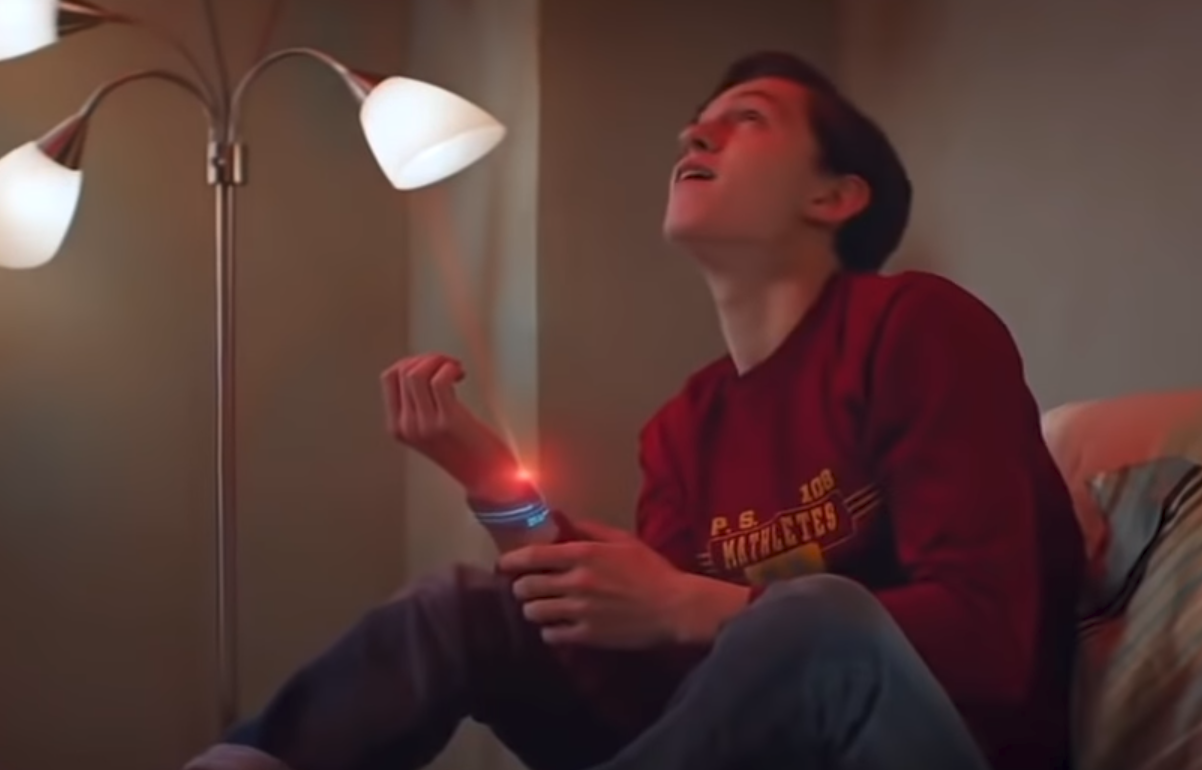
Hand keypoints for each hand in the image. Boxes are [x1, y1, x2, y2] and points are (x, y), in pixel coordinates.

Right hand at [380, 353, 521, 499]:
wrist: (489, 480)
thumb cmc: (468, 453)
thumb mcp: (431, 430)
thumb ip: (421, 406)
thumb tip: (423, 368)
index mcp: (398, 427)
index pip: (389, 378)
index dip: (411, 361)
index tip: (431, 364)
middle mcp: (407, 426)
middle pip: (402, 371)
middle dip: (428, 358)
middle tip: (448, 364)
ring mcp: (425, 425)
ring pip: (416, 373)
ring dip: (439, 360)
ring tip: (455, 368)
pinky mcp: (448, 422)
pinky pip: (439, 380)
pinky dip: (450, 368)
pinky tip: (461, 374)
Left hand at [497, 518, 750, 647]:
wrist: (675, 607)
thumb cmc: (651, 570)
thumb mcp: (622, 540)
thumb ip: (587, 528)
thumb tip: (555, 515)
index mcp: (583, 554)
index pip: (532, 556)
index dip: (511, 561)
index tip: (503, 565)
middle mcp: (576, 582)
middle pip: (526, 587)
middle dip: (521, 587)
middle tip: (526, 588)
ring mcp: (579, 611)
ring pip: (534, 612)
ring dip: (534, 609)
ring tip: (542, 608)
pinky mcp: (587, 636)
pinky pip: (550, 636)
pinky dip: (549, 631)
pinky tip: (558, 626)